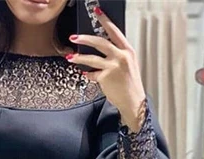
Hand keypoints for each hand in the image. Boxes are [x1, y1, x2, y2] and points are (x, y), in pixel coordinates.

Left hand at [67, 7, 146, 131]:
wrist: (133, 101)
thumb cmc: (130, 85)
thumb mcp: (128, 66)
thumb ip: (117, 56)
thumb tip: (102, 52)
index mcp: (128, 51)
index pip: (115, 31)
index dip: (105, 20)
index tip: (97, 12)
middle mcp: (121, 56)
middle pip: (100, 42)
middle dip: (85, 37)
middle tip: (74, 36)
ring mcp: (113, 66)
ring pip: (92, 58)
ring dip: (79, 57)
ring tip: (70, 56)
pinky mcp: (105, 77)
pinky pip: (92, 74)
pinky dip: (88, 74)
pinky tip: (87, 75)